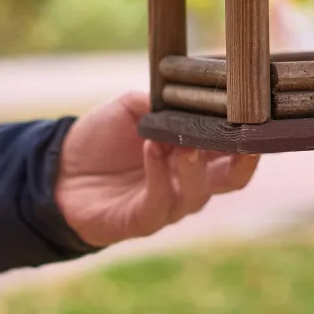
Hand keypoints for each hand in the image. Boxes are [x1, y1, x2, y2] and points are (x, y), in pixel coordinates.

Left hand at [54, 92, 259, 247]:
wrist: (59, 169)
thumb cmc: (102, 137)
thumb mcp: (133, 107)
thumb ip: (163, 102)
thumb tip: (187, 94)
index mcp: (196, 154)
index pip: (235, 150)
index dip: (249, 135)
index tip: (255, 112)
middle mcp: (189, 182)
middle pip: (233, 180)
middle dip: (241, 159)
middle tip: (239, 135)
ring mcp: (168, 204)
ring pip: (198, 193)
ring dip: (193, 164)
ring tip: (182, 143)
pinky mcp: (143, 220)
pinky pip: (160, 202)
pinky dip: (159, 174)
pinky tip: (152, 148)